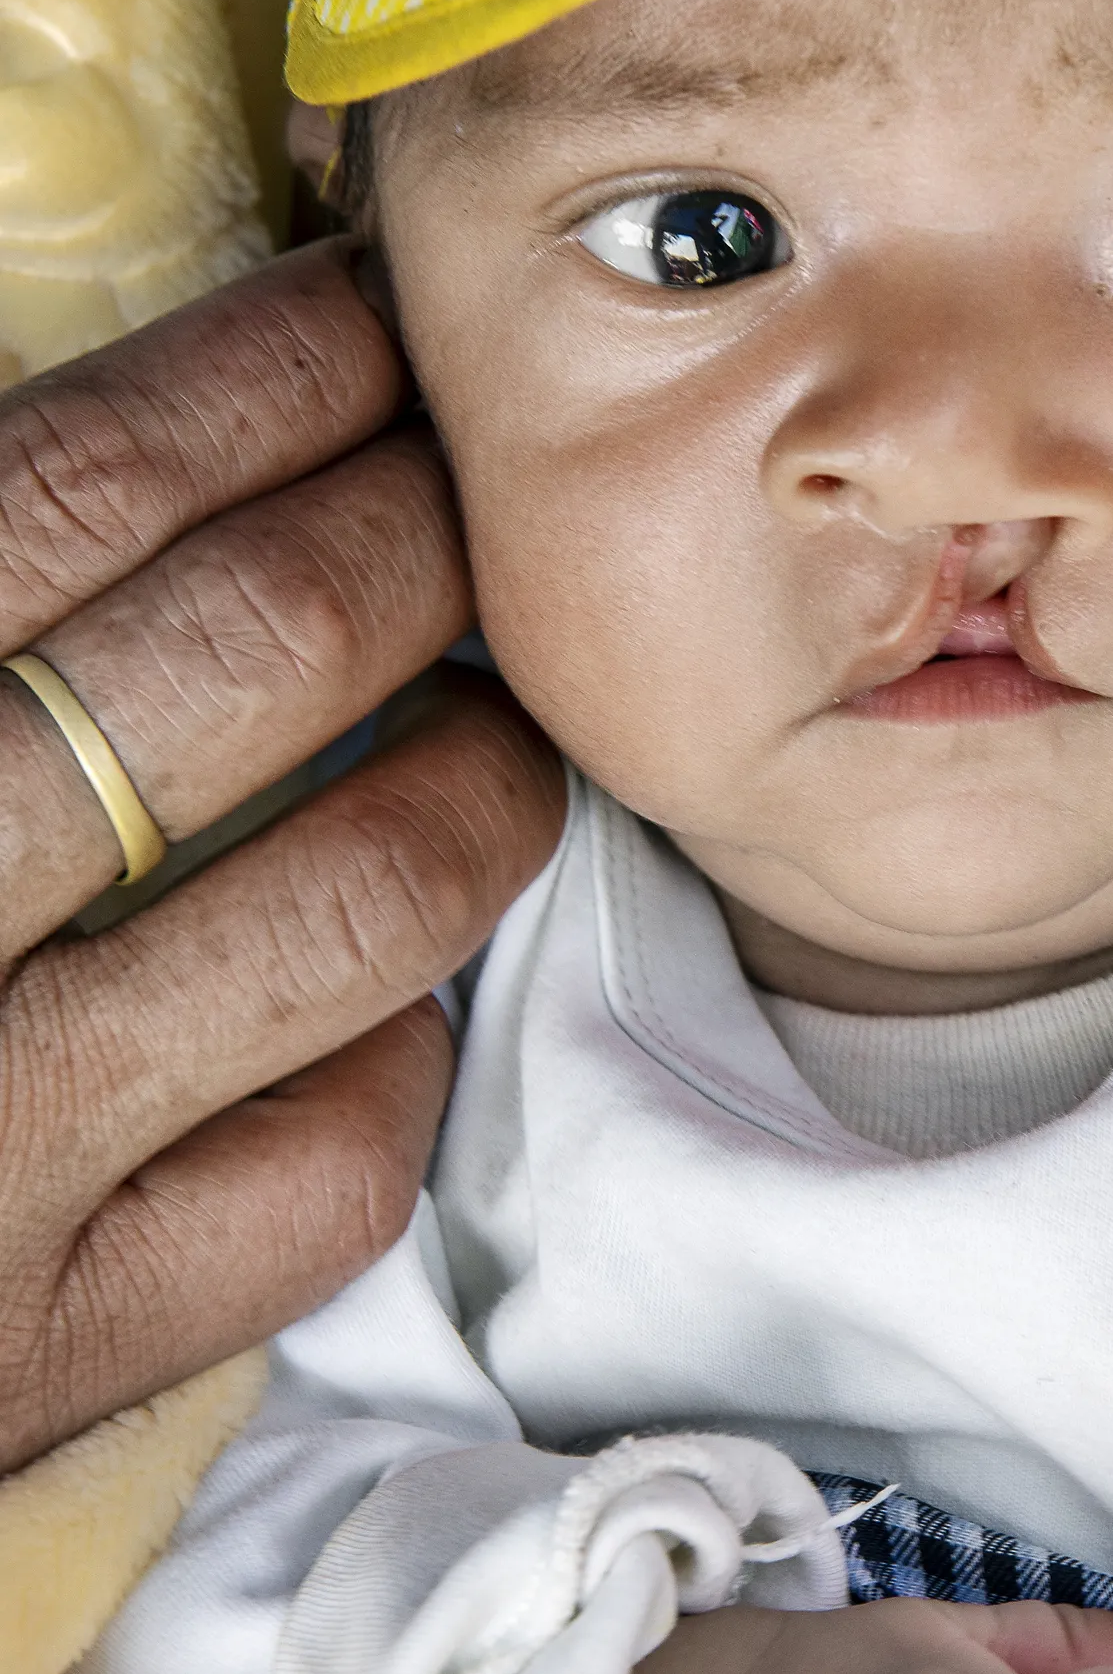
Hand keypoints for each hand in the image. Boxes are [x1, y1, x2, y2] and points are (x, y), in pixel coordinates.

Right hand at [0, 243, 565, 1468]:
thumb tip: (130, 462)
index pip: (76, 492)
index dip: (259, 383)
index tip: (362, 330)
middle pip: (257, 649)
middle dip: (411, 531)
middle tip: (459, 491)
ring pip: (357, 895)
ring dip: (475, 777)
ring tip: (487, 724)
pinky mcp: (65, 1343)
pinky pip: (326, 1169)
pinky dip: (387, 1058)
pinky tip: (369, 1004)